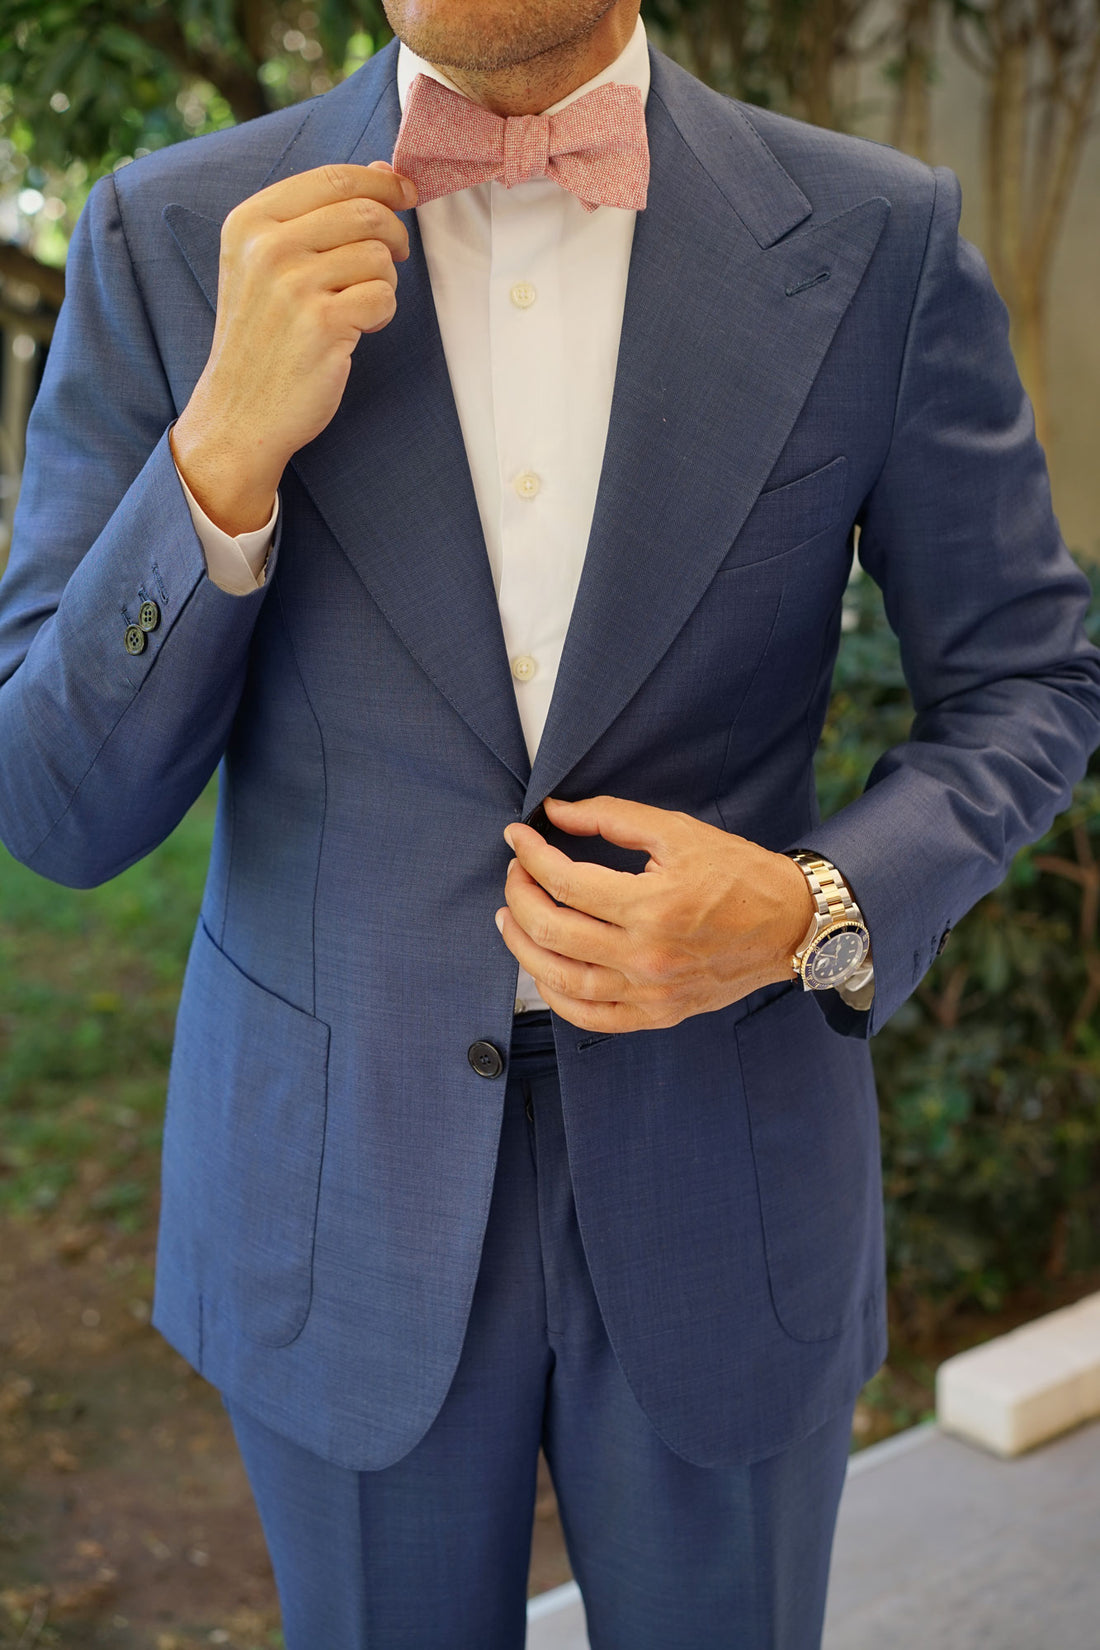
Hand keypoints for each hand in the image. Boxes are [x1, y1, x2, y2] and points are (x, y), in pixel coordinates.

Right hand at [171, 161, 415, 534]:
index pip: (333, 178)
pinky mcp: (322, 324)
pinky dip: (381, 314)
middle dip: (393, 234)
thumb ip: (317, 216)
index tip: (405, 192)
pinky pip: (382, 297)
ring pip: (379, 257)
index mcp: (250, 221)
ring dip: (384, 282)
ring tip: (358, 305)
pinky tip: (356, 329)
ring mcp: (294, 285)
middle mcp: (268, 247)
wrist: (240, 413)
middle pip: (365, 213)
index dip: (381, 181)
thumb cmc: (262, 339)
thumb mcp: (265, 265)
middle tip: (395, 255)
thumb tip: (382, 172)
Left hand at [495, 795, 813, 1032]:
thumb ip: (611, 817)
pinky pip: (589, 1017)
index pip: (566, 882)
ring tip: (510, 919)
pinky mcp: (657, 1015)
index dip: (530, 855)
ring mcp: (651, 992)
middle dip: (519, 896)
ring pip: (560, 979)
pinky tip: (541, 968)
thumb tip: (555, 812)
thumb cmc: (738, 874)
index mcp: (653, 905)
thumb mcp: (677, 832)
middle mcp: (648, 956)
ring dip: (522, 947)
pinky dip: (555, 995)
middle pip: (553, 930)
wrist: (789, 924)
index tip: (518, 838)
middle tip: (515, 874)